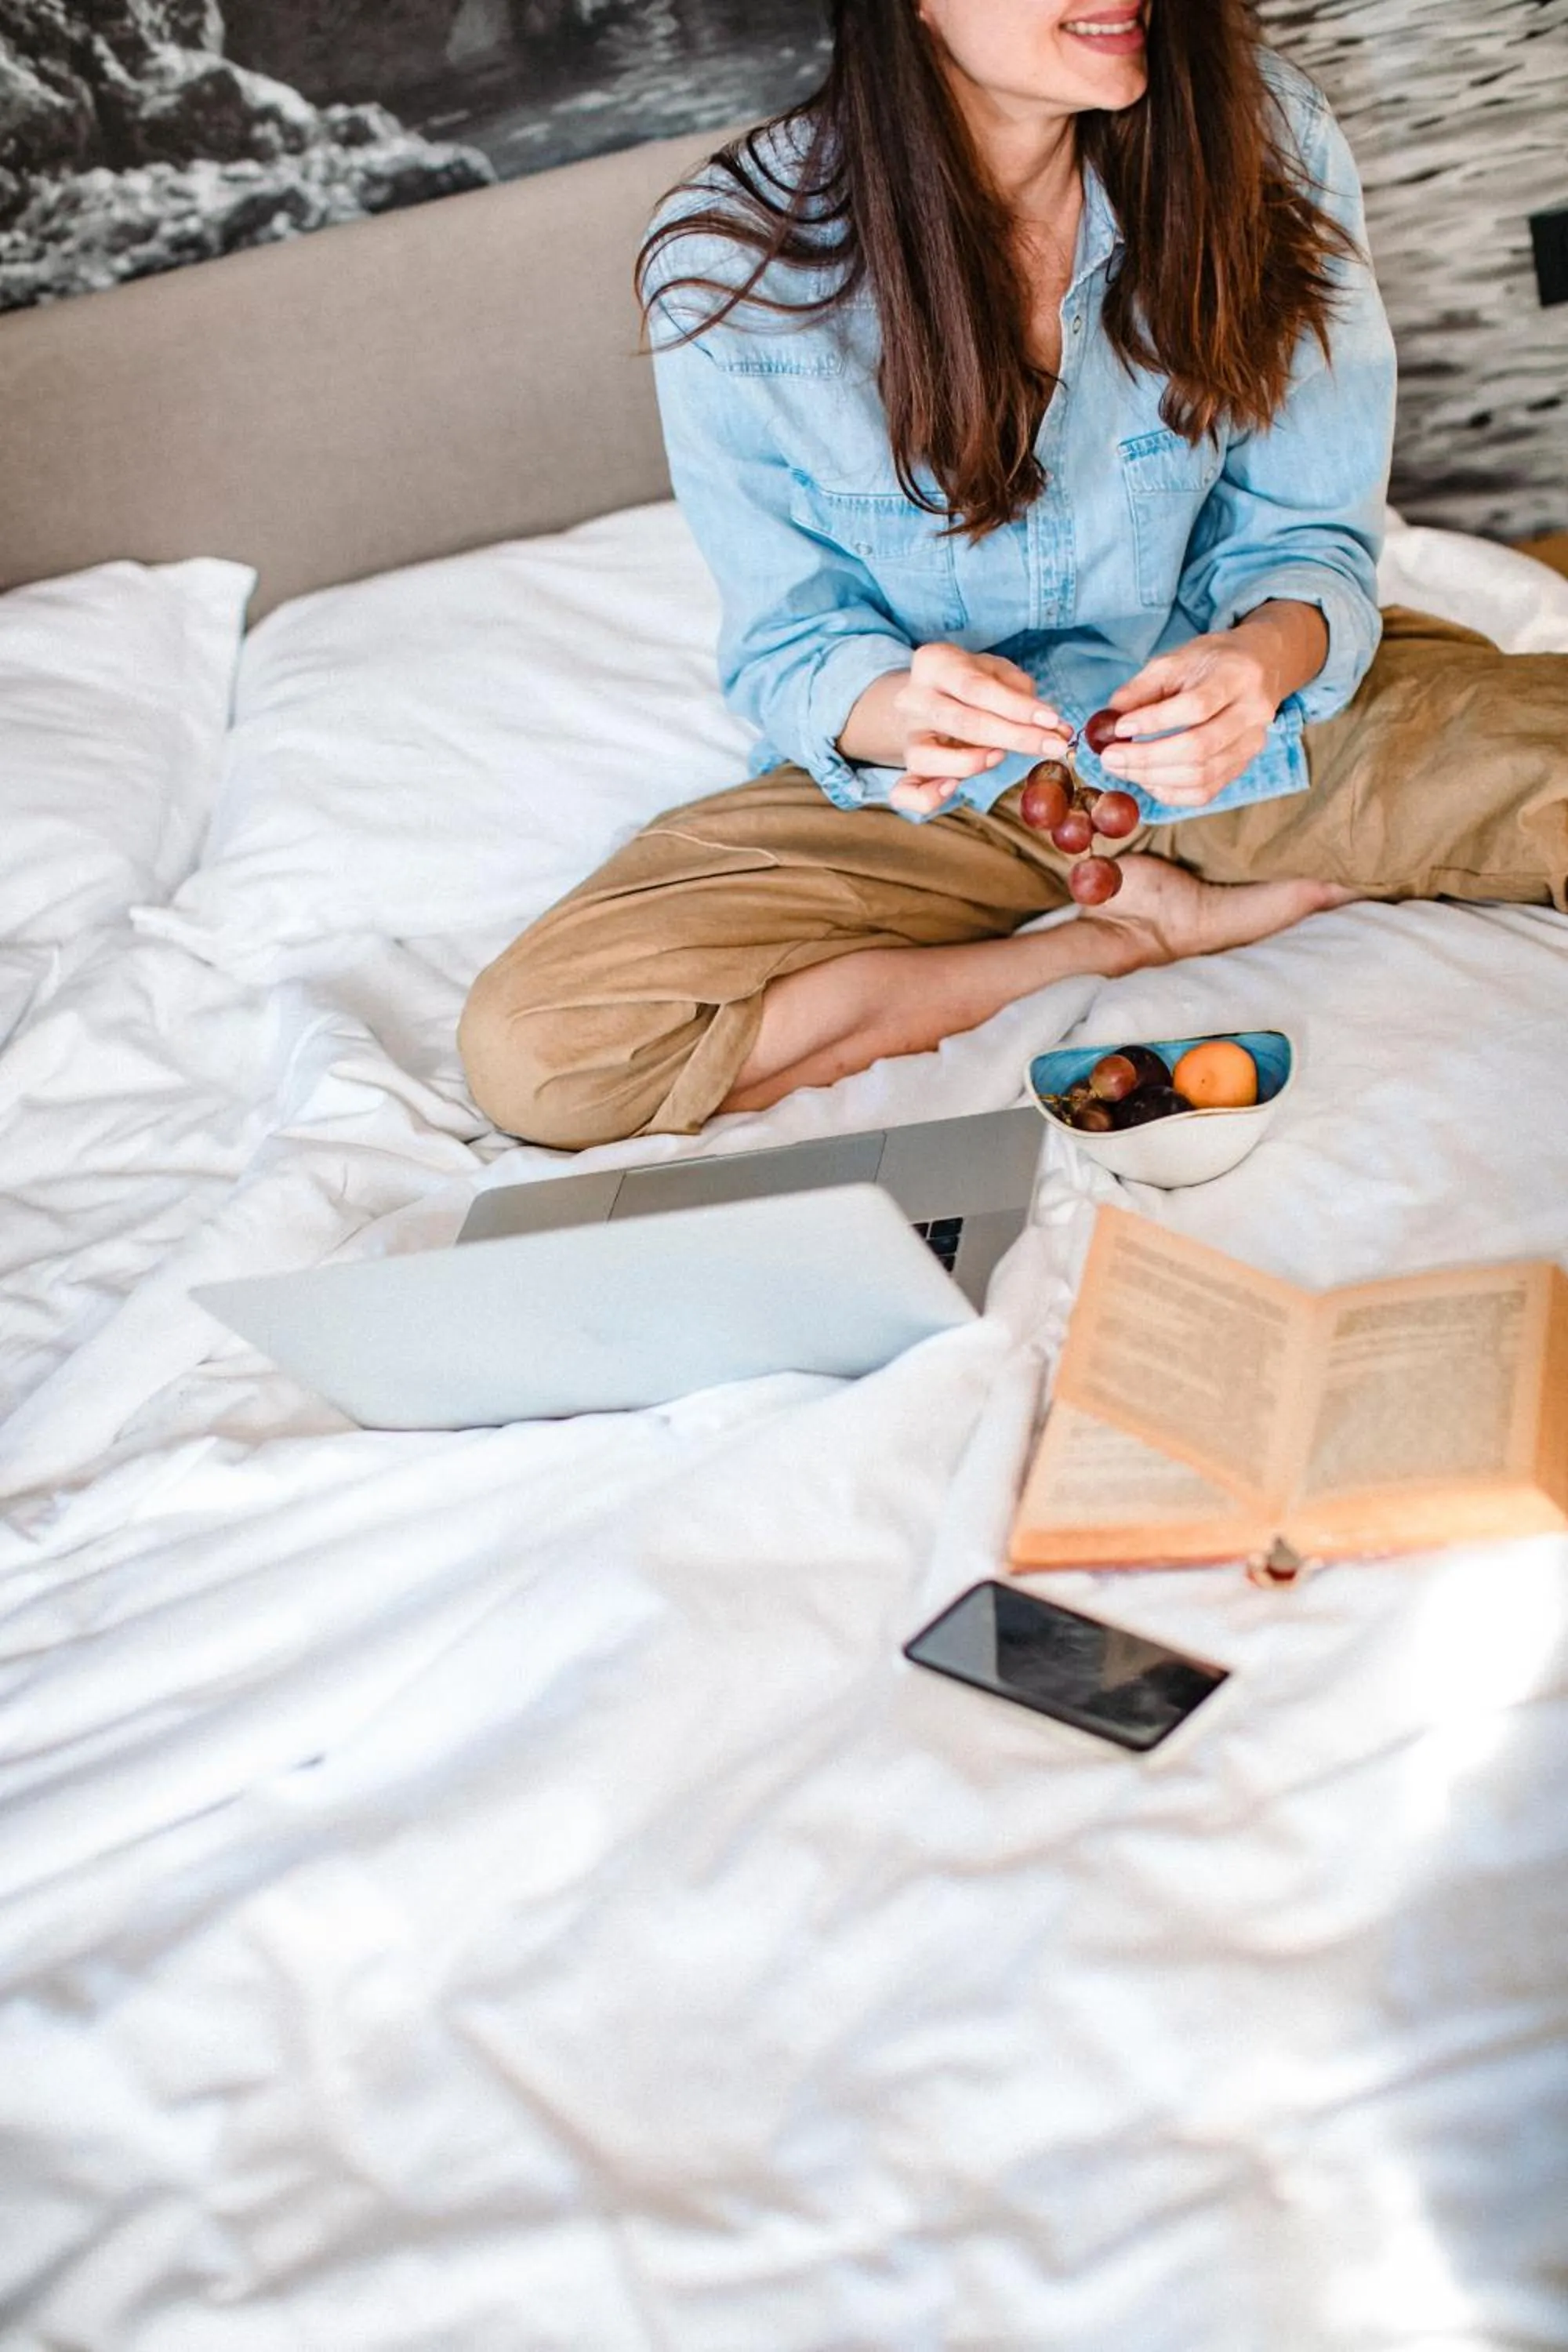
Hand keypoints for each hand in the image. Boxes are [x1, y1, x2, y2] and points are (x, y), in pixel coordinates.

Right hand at [838, 644, 1073, 817]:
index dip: (1017, 707)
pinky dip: (926, 797)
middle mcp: (913, 699)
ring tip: (1001, 756)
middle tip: (1053, 746)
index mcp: (934, 663)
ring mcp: (907, 736)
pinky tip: (952, 789)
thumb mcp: (996, 671)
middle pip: (962, 722)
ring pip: (927, 757)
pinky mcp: (906, 767)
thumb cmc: (971, 682)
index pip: (977, 688)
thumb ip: (1022, 693)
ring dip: (973, 762)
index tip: (1053, 720)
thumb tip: (1055, 726)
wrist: (929, 694)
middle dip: (1014, 737)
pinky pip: (905, 791)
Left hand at [1092, 633, 1279, 809]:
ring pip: (1201, 775)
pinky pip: (1206, 792)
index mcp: (1236, 677)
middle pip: (1198, 748)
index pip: (1195, 706)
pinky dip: (1171, 792)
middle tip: (1110, 758)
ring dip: (1153, 778)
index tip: (1119, 728)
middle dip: (1146, 758)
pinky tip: (1148, 781)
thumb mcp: (1176, 660)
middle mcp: (1252, 713)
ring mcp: (1251, 744)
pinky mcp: (1243, 766)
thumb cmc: (1212, 662)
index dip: (1154, 721)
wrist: (1262, 667)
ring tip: (1122, 768)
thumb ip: (1142, 687)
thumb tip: (1109, 717)